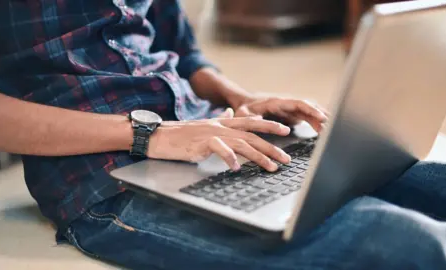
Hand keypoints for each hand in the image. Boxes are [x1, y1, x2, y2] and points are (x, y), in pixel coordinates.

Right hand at [148, 116, 291, 171]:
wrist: (159, 135)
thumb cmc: (181, 134)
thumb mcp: (204, 124)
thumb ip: (220, 119)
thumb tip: (230, 113)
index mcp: (222, 122)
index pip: (251, 121)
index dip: (269, 124)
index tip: (285, 130)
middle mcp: (220, 126)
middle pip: (252, 135)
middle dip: (271, 146)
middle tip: (286, 158)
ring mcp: (212, 133)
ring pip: (242, 143)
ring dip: (259, 156)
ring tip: (272, 167)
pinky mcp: (201, 143)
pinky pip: (220, 149)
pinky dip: (230, 159)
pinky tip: (237, 168)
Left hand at [234, 97, 327, 131]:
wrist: (245, 104)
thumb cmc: (244, 109)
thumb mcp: (244, 114)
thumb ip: (253, 118)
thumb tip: (261, 123)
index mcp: (278, 102)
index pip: (299, 103)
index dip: (312, 110)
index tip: (322, 117)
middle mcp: (287, 103)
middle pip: (309, 107)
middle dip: (322, 116)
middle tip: (332, 128)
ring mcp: (291, 108)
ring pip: (311, 112)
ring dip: (321, 120)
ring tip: (332, 131)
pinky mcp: (293, 115)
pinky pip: (308, 118)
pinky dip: (317, 123)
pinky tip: (325, 131)